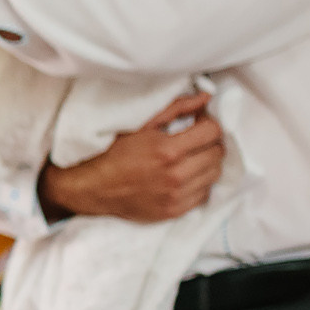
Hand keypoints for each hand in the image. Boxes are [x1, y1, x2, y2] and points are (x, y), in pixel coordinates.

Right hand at [38, 92, 222, 223]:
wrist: (92, 187)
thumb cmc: (113, 152)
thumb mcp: (141, 125)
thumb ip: (176, 108)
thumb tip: (205, 98)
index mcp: (168, 150)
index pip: (213, 132)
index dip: (210, 124)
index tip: (200, 123)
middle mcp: (176, 175)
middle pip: (218, 154)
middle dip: (211, 142)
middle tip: (196, 139)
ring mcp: (176, 196)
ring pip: (214, 175)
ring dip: (207, 163)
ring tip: (191, 157)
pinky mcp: (174, 210)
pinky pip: (204, 195)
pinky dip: (199, 183)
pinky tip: (184, 176)